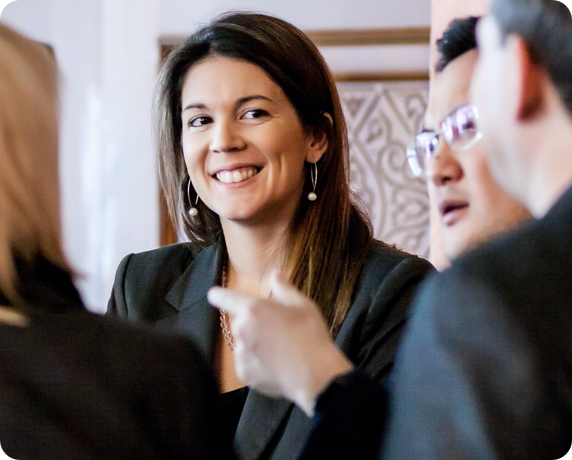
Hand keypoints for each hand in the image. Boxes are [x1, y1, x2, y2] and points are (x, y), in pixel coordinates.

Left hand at [207, 271, 352, 415]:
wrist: (314, 374)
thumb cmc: (310, 334)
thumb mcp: (302, 305)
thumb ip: (283, 288)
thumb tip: (275, 274)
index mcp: (252, 308)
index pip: (222, 297)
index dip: (219, 295)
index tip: (216, 294)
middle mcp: (241, 329)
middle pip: (239, 321)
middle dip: (251, 322)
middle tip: (275, 328)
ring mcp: (240, 353)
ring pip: (242, 342)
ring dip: (253, 342)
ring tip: (278, 349)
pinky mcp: (244, 373)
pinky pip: (246, 361)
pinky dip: (256, 361)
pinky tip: (275, 363)